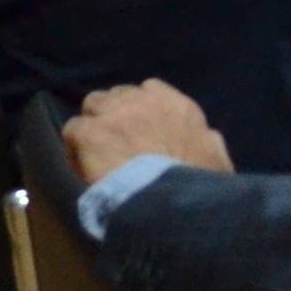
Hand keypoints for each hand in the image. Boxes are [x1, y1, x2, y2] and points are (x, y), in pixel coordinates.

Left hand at [63, 79, 231, 185]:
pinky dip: (75, 146)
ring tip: (95, 150)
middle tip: (116, 141)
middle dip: (115, 113)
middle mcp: (142, 101)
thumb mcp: (217, 158)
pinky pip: (73, 130)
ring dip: (95, 124)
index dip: (140, 110)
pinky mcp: (90, 132)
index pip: (150, 90)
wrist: (169, 200)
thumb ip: (208, 141)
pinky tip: (80, 164)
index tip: (140, 129)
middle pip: (118, 95)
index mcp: (177, 106)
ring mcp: (113, 114)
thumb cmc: (198, 184)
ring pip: (93, 105)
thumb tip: (206, 137)